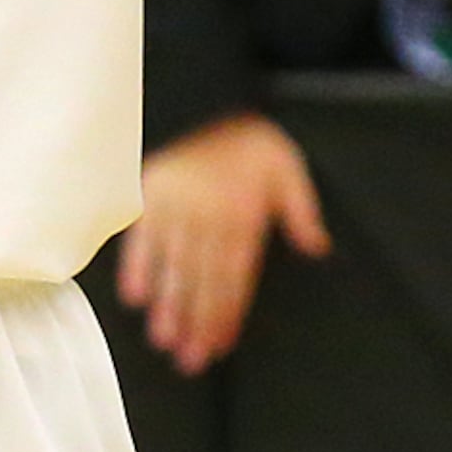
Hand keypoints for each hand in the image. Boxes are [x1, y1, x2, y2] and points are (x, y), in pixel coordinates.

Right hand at [114, 111, 328, 375]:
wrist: (205, 90)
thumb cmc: (249, 134)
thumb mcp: (288, 165)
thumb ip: (301, 209)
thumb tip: (318, 248)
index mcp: (243, 215)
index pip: (234, 277)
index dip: (227, 314)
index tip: (220, 345)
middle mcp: (208, 216)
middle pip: (202, 280)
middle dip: (196, 323)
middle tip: (189, 361)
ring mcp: (175, 205)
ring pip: (172, 265)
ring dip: (167, 305)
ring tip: (163, 339)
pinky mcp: (149, 191)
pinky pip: (140, 235)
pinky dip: (135, 265)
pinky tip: (134, 295)